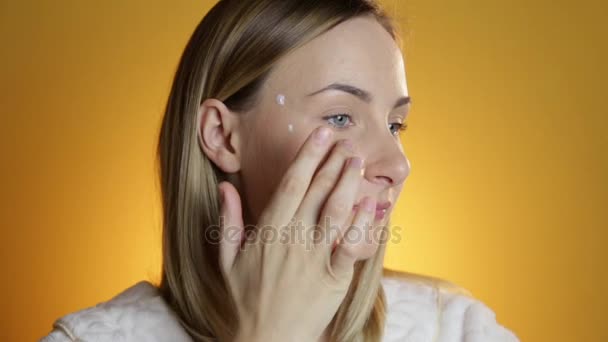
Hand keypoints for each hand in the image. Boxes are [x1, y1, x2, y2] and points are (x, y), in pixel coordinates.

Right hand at [219, 126, 379, 341]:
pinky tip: (371, 204)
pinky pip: (351, 246)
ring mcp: (315, 259)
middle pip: (317, 192)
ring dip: (348, 183)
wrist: (264, 341)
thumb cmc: (244, 300)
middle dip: (333, 162)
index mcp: (268, 231)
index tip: (320, 135)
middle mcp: (293, 239)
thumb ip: (229, 220)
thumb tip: (225, 187)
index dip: (308, 157)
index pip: (291, 185)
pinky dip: (362, 224)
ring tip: (358, 161)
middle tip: (346, 140)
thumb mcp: (227, 259)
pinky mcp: (334, 279)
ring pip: (335, 212)